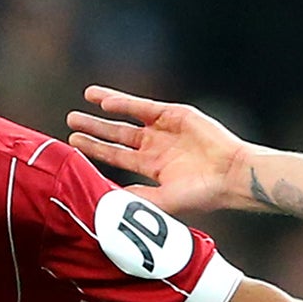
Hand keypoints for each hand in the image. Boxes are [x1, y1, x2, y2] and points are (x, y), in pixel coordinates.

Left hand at [66, 86, 252, 217]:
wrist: (231, 176)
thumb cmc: (202, 195)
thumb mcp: (162, 201)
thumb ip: (134, 198)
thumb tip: (103, 199)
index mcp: (152, 168)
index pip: (116, 157)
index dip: (95, 150)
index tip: (73, 143)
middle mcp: (156, 147)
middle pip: (118, 136)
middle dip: (95, 129)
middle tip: (71, 120)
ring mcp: (166, 130)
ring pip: (129, 117)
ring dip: (106, 109)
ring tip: (84, 100)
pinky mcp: (176, 114)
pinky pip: (144, 107)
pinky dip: (124, 103)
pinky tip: (104, 101)